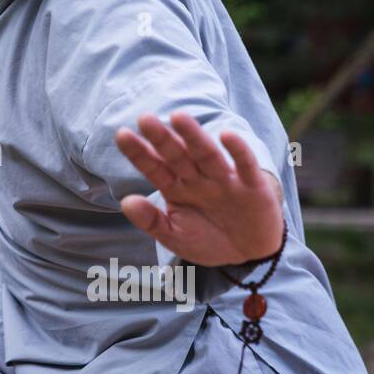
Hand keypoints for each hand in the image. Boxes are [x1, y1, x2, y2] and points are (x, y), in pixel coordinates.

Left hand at [114, 111, 283, 266]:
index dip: (138, 152)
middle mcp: (197, 179)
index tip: (121, 134)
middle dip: (162, 138)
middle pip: (177, 155)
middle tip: (145, 119)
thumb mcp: (174, 236)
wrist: (247, 256)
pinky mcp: (252, 186)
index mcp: (176, 188)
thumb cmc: (206, 240)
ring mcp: (224, 180)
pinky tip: (227, 135)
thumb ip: (150, 221)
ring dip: (194, 137)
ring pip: (207, 154)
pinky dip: (238, 151)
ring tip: (178, 117)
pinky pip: (245, 166)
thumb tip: (125, 202)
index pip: (154, 167)